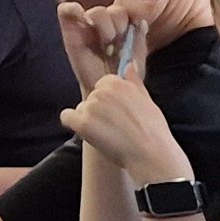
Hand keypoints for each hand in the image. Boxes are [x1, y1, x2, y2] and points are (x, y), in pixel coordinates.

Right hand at [57, 0, 151, 93]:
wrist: (109, 92)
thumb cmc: (124, 74)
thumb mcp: (139, 48)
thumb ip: (141, 25)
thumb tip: (151, 4)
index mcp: (124, 19)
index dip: (135, 7)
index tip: (138, 22)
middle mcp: (105, 19)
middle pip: (115, 7)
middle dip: (122, 26)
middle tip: (119, 43)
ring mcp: (86, 23)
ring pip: (97, 11)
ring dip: (105, 28)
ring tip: (106, 45)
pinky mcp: (69, 30)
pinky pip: (66, 10)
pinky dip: (73, 10)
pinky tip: (86, 24)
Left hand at [59, 73, 190, 184]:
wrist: (152, 154)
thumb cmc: (153, 131)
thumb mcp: (147, 100)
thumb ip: (134, 82)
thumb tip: (128, 65)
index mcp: (117, 83)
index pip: (102, 85)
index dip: (109, 102)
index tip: (118, 114)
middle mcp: (102, 92)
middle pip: (91, 98)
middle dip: (98, 112)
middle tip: (114, 127)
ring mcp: (91, 107)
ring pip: (81, 109)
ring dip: (88, 120)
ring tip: (107, 134)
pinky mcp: (83, 123)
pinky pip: (66, 117)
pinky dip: (73, 124)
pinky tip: (87, 133)